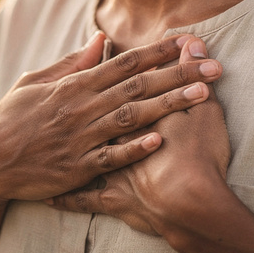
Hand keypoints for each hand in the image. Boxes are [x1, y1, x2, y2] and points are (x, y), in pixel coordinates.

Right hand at [0, 32, 223, 205]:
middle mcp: (82, 107)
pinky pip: (111, 157)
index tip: (190, 41)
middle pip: (139, 86)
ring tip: (202, 95)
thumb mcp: (35, 82)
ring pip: (133, 117)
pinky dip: (135, 148)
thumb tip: (100, 38)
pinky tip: (161, 139)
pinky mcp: (77, 168)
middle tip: (215, 66)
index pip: (125, 62)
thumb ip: (72, 62)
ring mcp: (81, 138)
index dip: (160, 51)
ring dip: (169, 105)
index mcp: (74, 85)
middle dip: (179, 73)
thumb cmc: (10, 119)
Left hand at [47, 37, 230, 236]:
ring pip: (80, 150)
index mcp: (132, 112)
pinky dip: (66, 198)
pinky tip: (49, 197)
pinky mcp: (110, 200)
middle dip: (82, 100)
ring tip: (49, 129)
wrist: (192, 207)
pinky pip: (81, 199)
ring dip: (66, 142)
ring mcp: (108, 170)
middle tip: (72, 92)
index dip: (113, 67)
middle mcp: (113, 138)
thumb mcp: (204, 112)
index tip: (108, 49)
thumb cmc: (202, 159)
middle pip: (95, 113)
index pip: (121, 80)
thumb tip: (192, 45)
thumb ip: (190, 78)